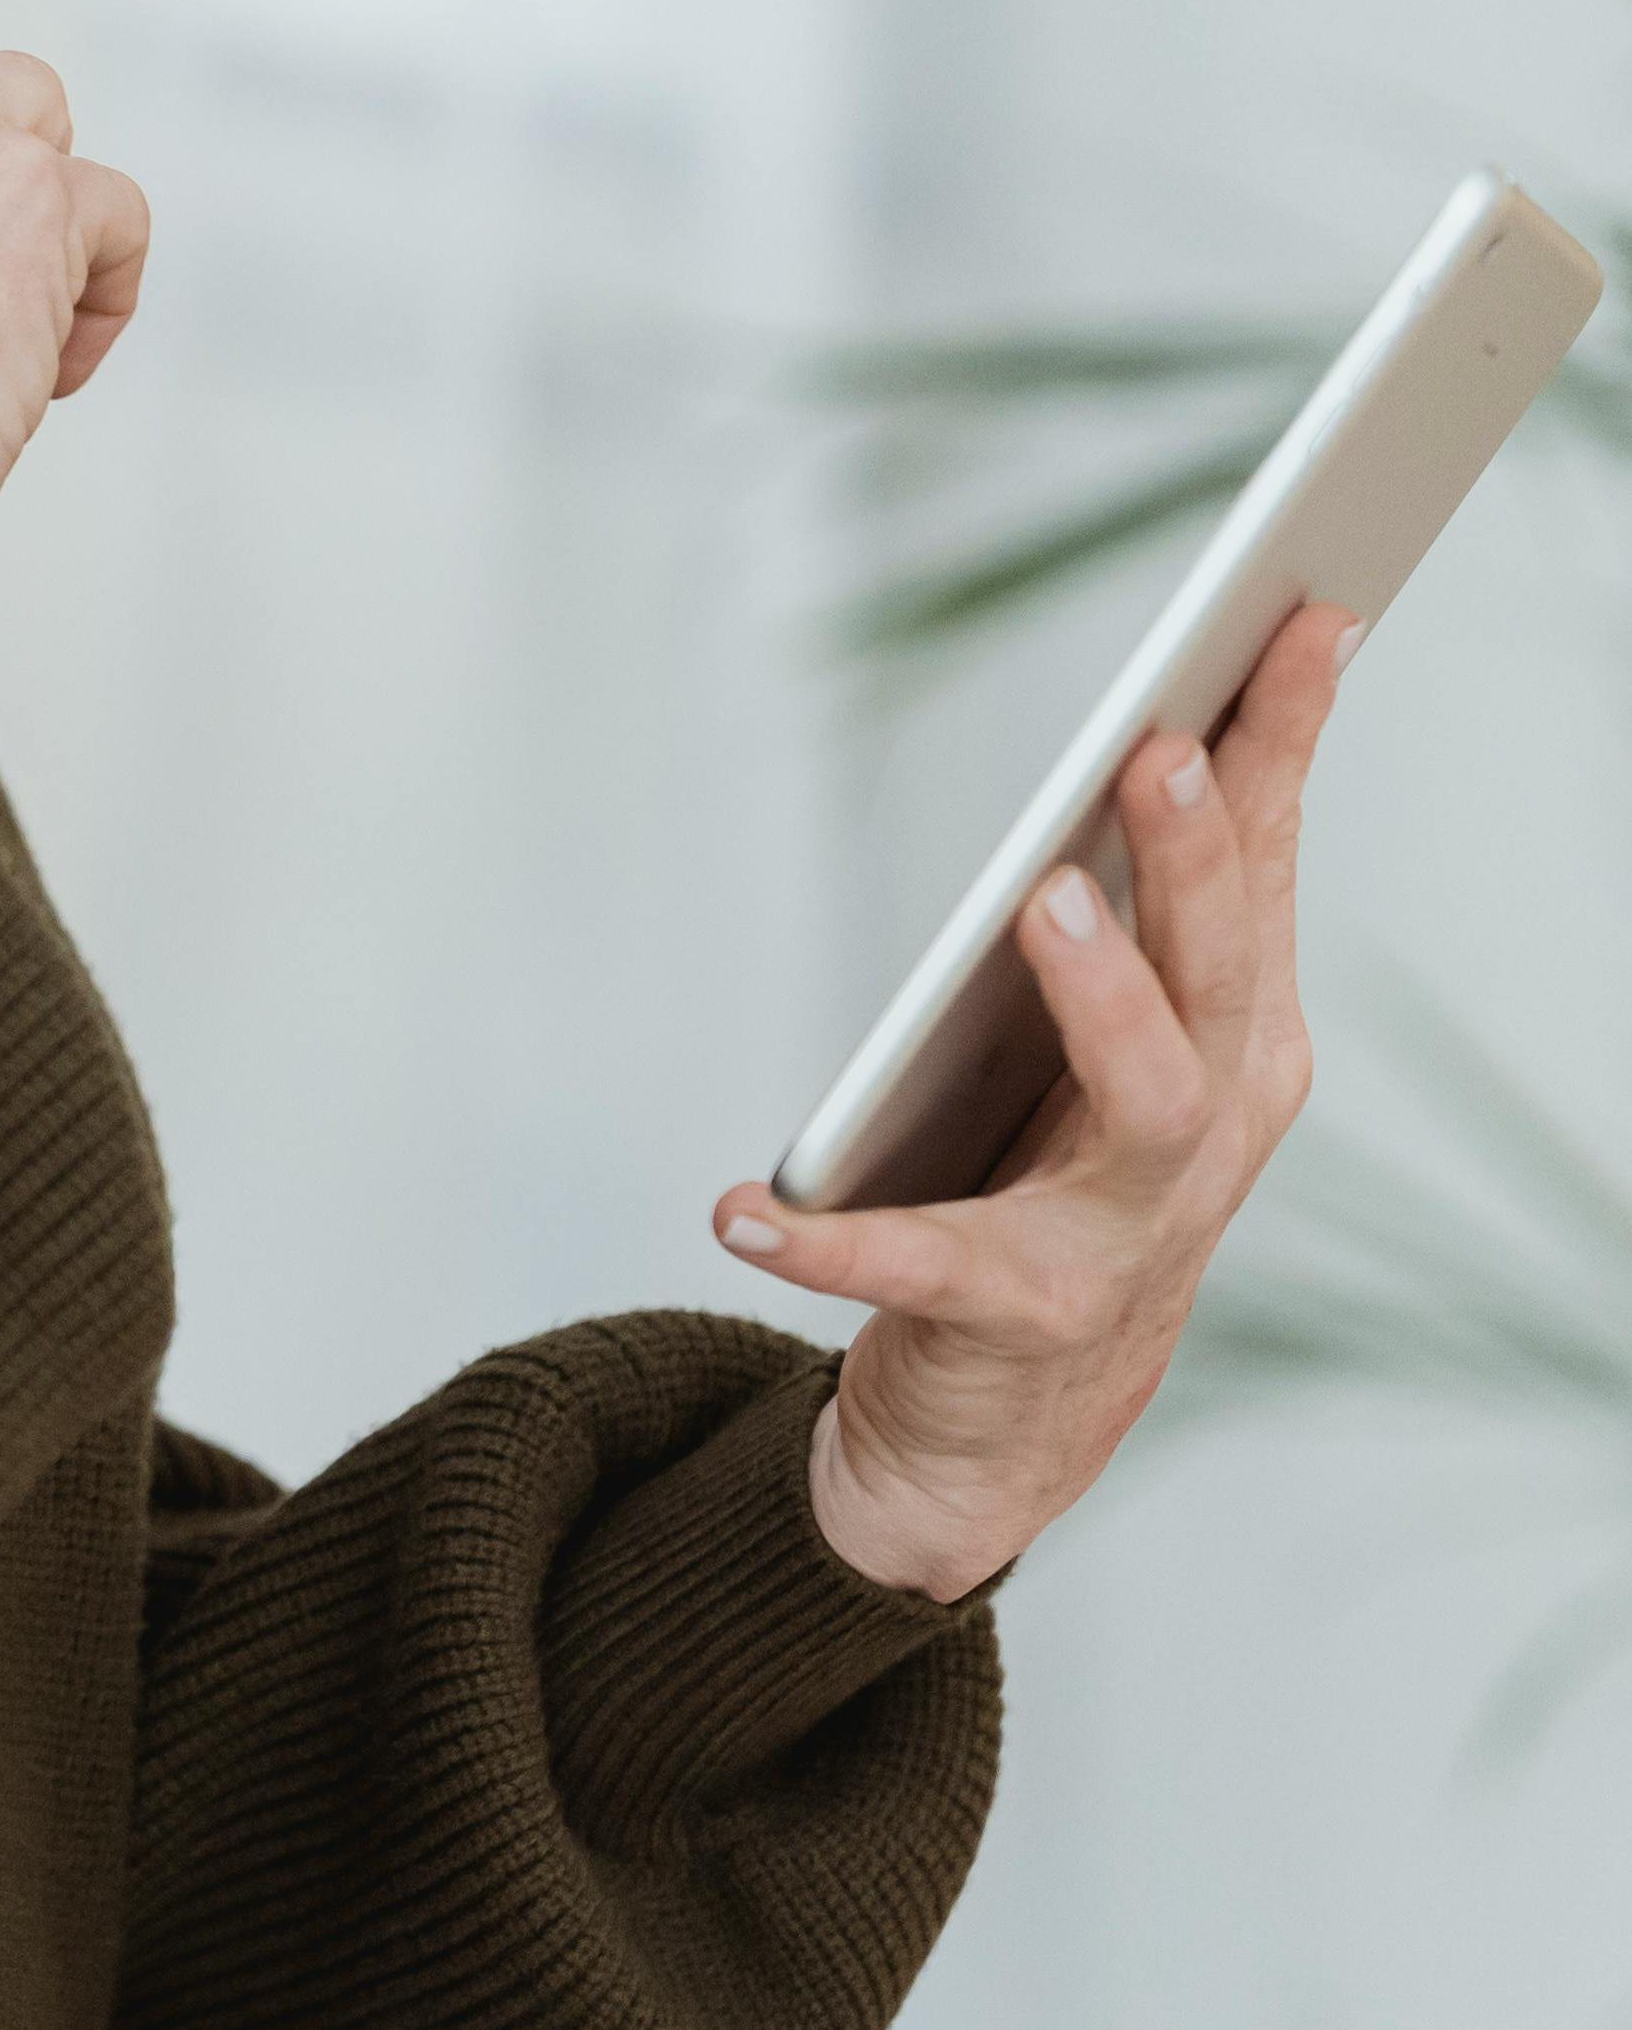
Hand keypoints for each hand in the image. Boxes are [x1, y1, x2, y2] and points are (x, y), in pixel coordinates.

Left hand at [711, 601, 1359, 1600]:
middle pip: (1222, 979)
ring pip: (1148, 1105)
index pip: (1271, 865)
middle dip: (1198, 863)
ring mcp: (1119, 1234)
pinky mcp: (1006, 1317)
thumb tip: (1172, 716)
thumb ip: (1151, 898)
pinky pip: (913, 1270)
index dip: (1284, 741)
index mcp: (1236, 1041)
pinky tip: (738, 1208)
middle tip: (1153, 751)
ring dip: (1103, 1000)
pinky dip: (824, 1241)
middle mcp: (1205, 1134)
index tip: (1300, 615)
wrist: (1017, 1423)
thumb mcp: (1130, 1030)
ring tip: (1037, 907)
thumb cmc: (1071, 1177)